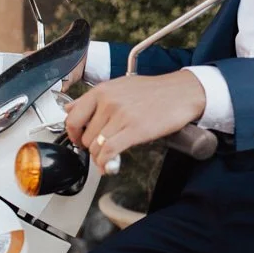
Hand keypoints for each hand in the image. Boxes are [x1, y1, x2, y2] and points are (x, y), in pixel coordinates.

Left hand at [65, 69, 206, 171]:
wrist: (182, 92)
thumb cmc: (155, 91)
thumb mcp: (120, 86)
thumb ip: (94, 98)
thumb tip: (71, 108)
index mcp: (103, 91)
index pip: (73, 117)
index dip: (73, 134)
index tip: (78, 140)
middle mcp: (109, 102)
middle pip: (86, 136)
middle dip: (91, 148)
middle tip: (99, 150)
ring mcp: (121, 116)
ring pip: (96, 146)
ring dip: (99, 157)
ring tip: (107, 158)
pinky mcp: (135, 130)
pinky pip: (109, 152)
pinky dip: (105, 163)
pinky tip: (108, 166)